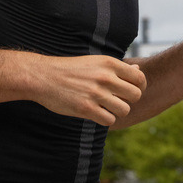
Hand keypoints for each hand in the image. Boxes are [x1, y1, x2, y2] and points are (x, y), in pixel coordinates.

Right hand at [30, 54, 146, 125]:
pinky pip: (110, 120)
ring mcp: (96, 93)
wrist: (43, 76)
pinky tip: (96, 113)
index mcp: (109, 63)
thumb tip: (138, 71)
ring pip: (124, 110)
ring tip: (105, 107)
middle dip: (128, 100)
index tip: (129, 91)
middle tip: (116, 100)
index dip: (138, 87)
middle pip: (135, 95)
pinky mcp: (86, 108)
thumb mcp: (95, 63)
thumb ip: (118, 69)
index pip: (139, 78)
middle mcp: (105, 77)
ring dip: (116, 111)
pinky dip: (105, 119)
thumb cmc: (70, 69)